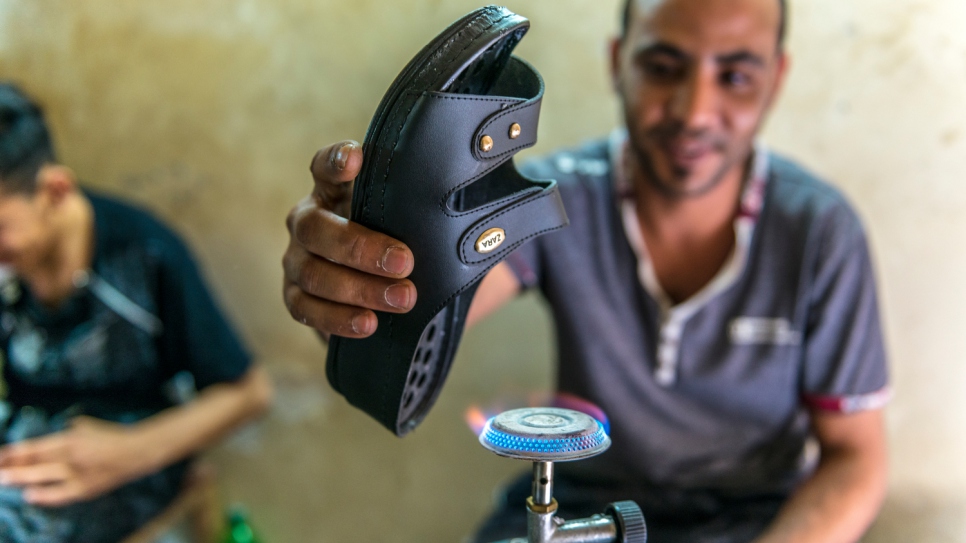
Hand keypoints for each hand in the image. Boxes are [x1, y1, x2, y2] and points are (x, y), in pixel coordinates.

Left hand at [0, 416, 150, 505]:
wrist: (140, 451)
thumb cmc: (114, 436)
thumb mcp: (88, 426)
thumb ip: (67, 431)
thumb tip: (51, 439)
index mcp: (71, 438)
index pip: (35, 447)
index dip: (15, 452)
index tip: (0, 456)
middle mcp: (72, 455)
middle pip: (35, 462)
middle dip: (12, 467)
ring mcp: (79, 473)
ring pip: (43, 477)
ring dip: (22, 478)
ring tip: (4, 480)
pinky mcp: (87, 488)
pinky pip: (61, 494)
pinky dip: (45, 495)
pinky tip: (30, 495)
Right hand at [283, 141, 416, 339]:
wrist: (378, 285)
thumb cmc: (398, 239)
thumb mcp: (408, 218)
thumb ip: (423, 205)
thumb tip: (479, 204)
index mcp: (332, 190)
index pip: (324, 166)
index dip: (335, 161)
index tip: (356, 159)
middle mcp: (307, 220)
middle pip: (316, 228)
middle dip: (361, 248)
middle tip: (405, 262)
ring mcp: (297, 259)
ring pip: (312, 274)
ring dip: (359, 289)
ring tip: (403, 300)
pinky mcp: (296, 296)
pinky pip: (305, 309)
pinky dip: (337, 319)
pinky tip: (369, 324)